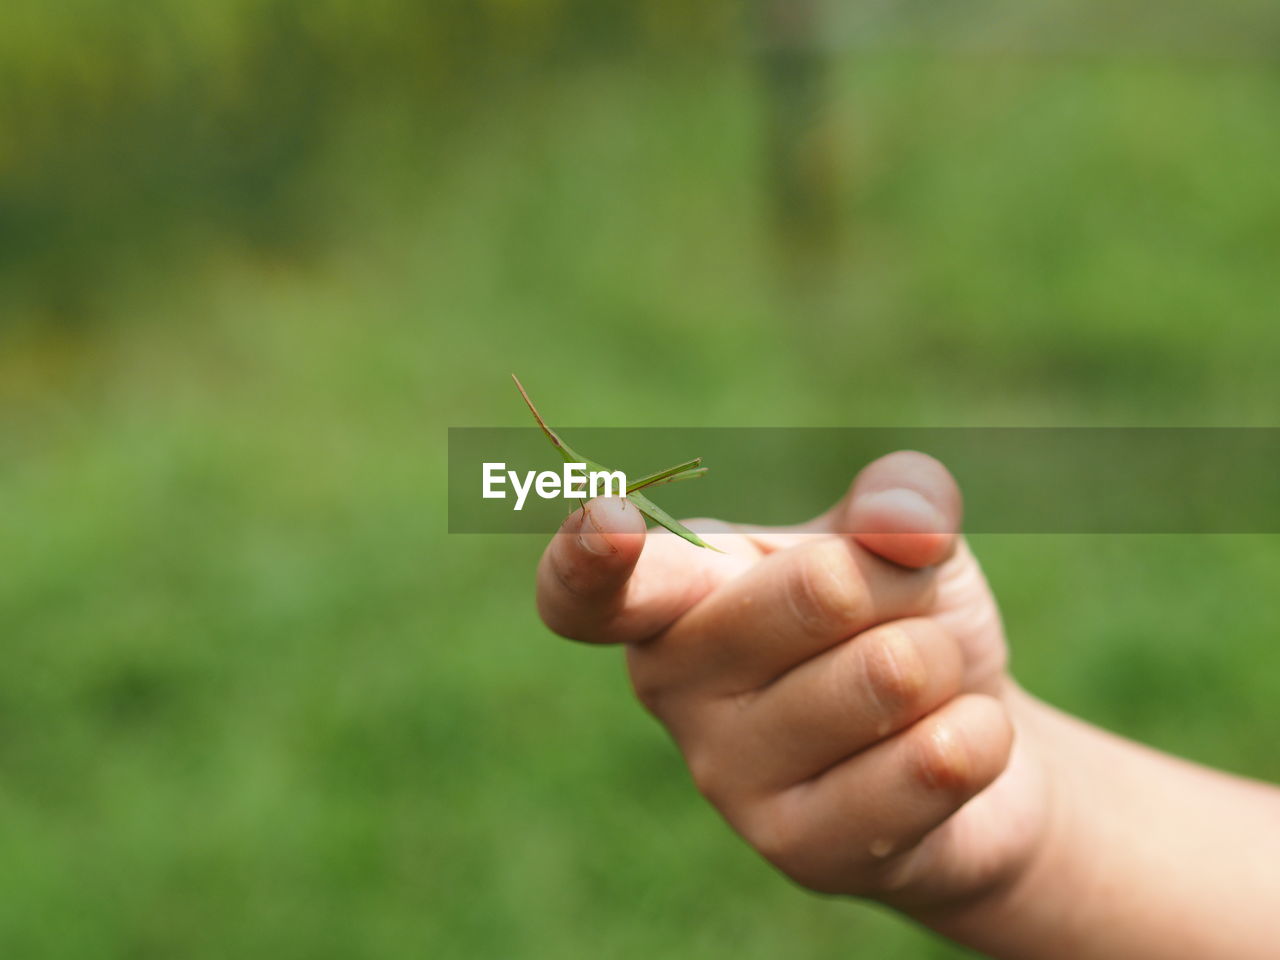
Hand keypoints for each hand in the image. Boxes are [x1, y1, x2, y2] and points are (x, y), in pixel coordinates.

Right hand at [535, 452, 1051, 912]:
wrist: (964, 744)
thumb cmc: (902, 621)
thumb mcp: (905, 540)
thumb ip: (899, 504)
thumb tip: (904, 523)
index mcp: (676, 592)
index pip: (590, 591)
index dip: (588, 558)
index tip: (606, 524)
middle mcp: (672, 684)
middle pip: (821, 589)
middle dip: (903, 587)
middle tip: (898, 618)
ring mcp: (724, 776)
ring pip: (890, 674)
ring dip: (943, 666)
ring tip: (919, 690)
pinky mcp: (796, 850)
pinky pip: (932, 763)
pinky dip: (979, 735)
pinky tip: (953, 746)